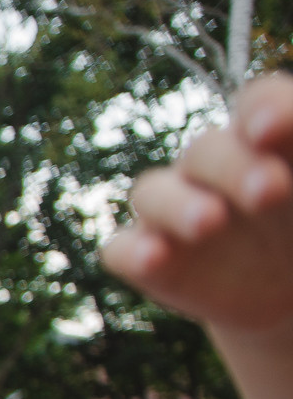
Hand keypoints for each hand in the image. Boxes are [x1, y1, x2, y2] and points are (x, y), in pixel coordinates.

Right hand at [104, 73, 292, 334]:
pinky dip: (133, 251)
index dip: (264, 109)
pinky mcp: (151, 262)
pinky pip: (122, 250)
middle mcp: (214, 170)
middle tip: (271, 190)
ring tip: (209, 223)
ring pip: (152, 192)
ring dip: (177, 205)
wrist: (290, 295)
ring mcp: (176, 214)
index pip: (260, 104)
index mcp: (266, 141)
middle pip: (207, 150)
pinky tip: (153, 258)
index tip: (271, 130)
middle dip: (233, 166)